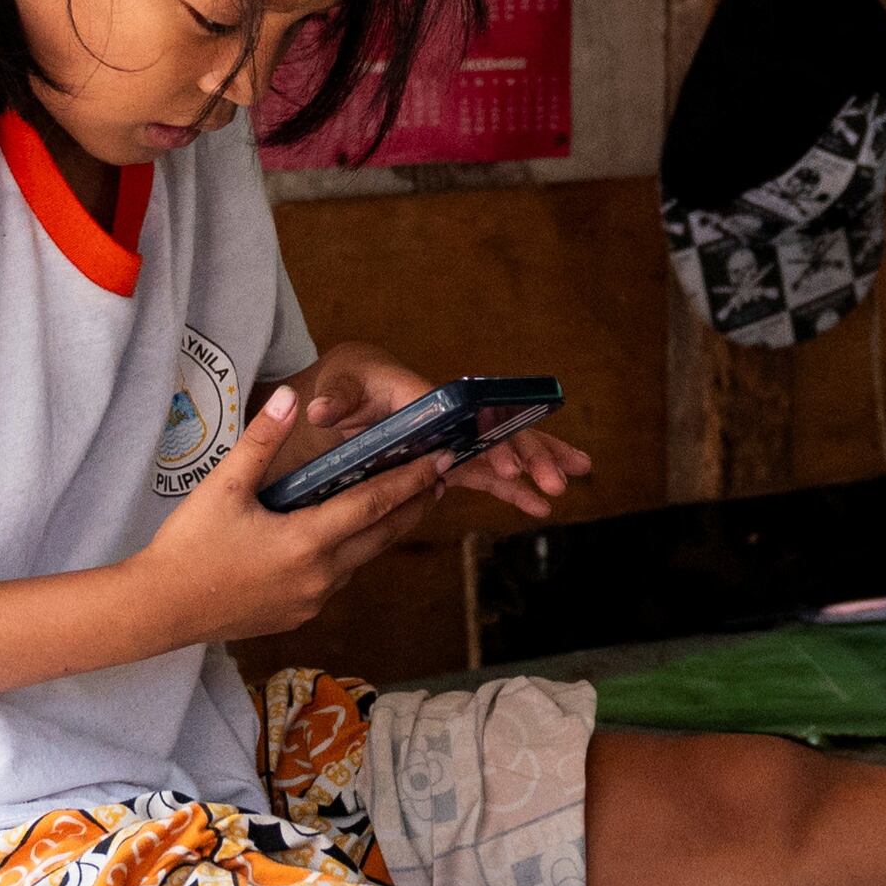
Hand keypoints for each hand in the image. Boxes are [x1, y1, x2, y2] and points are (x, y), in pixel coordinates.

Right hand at [127, 386, 442, 644]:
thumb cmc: (188, 547)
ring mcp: (310, 601)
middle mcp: (319, 576)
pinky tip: (348, 538)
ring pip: (361, 560)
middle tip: (439, 480)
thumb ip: (262, 440)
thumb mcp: (223, 486)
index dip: (409, 481)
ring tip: (402, 505)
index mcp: (307, 541)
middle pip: (381, 537)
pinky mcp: (297, 615)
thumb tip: (290, 397)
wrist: (156, 610)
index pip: (373, 505)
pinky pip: (337, 579)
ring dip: (384, 532)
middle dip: (412, 507)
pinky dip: (352, 555)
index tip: (438, 462)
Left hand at [280, 343, 588, 525]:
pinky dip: (511, 486)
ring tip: (565, 486)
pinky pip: (485, 471)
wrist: (350, 384)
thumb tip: (319, 410)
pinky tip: (537, 505)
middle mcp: (447, 413)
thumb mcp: (338, 384)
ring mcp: (451, 436)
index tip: (509, 464)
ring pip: (500, 448)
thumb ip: (334, 397)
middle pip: (494, 429)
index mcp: (422, 394)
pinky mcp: (449, 455)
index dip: (486, 440)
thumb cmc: (347, 380)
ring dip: (534, 464)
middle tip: (555, 479)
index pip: (461, 419)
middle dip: (528, 452)